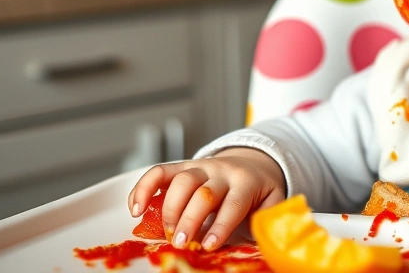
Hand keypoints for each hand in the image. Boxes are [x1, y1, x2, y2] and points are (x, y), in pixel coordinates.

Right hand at [127, 148, 285, 250]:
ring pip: (181, 181)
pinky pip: (159, 172)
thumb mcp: (272, 203)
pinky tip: (135, 209)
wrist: (254, 163)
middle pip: (203, 192)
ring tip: (166, 233)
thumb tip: (263, 238)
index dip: (220, 225)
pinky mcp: (182, 166)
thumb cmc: (260, 192)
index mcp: (247, 182)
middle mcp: (222, 171)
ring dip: (169, 209)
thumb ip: (266, 218)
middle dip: (190, 220)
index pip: (233, 203)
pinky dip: (143, 188)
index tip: (208, 246)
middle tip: (182, 244)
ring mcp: (201, 167)